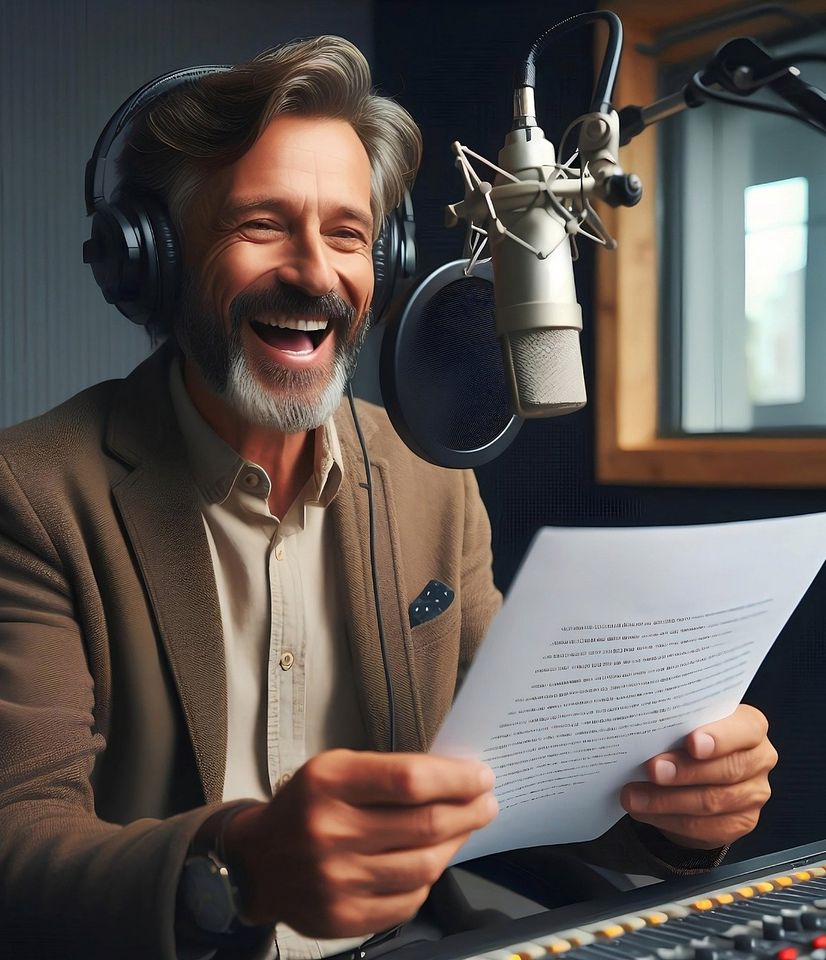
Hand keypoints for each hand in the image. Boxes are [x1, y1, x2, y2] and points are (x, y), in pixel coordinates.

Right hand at [221, 749, 496, 936]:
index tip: (480, 776)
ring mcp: (336, 879)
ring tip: (464, 829)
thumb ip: (388, 773)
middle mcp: (330, 831)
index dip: (456, 779)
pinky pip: (409, 900)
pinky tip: (431, 860)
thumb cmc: (306, 806)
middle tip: (486, 803)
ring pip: (424, 865)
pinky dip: (428, 879)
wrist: (257, 861)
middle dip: (468, 811)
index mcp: (329, 782)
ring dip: (456, 844)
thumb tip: (453, 778)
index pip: (409, 779)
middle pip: (425, 824)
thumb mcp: (335, 768)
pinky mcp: (343, 916)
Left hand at [620, 704, 776, 849]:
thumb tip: (644, 734)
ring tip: (633, 796)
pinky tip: (644, 811)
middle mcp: (760, 760)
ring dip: (667, 800)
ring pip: (713, 802)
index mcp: (751, 728)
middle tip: (653, 770)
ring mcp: (754, 795)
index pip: (747, 729)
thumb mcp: (687, 725)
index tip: (691, 743)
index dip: (720, 737)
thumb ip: (678, 726)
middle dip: (686, 771)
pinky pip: (704, 827)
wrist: (697, 775)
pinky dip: (668, 819)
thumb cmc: (689, 739)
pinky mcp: (740, 823)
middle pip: (728, 769)